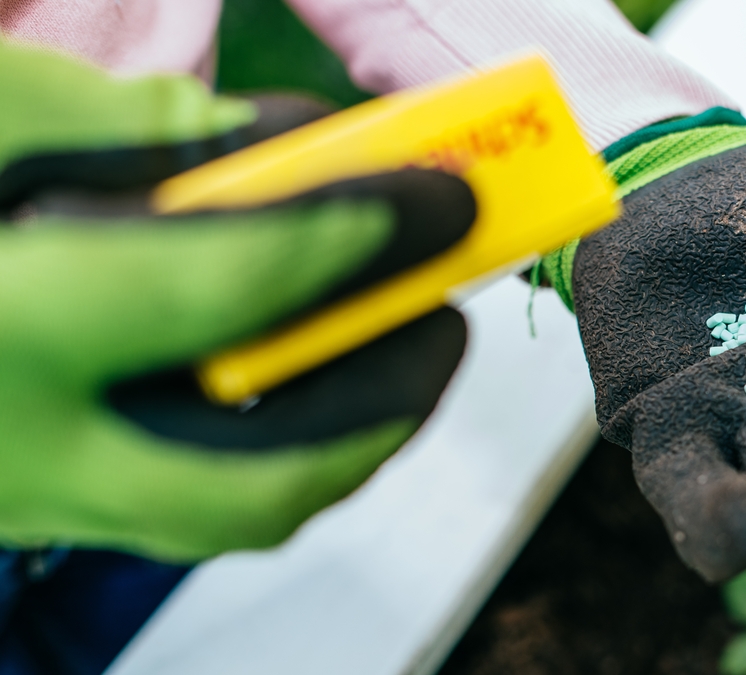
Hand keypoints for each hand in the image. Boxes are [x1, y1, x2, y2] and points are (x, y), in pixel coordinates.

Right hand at [0, 45, 476, 559]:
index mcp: (2, 331)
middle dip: (385, 401)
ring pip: (235, 513)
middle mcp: (23, 453)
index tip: (438, 196)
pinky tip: (297, 370)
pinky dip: (274, 444)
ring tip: (398, 348)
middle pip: (262, 478)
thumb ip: (109, 126)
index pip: (224, 288)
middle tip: (445, 316)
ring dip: (345, 435)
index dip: (355, 235)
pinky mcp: (30, 503)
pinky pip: (190, 501)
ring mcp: (25, 500)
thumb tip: (256, 143)